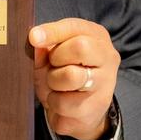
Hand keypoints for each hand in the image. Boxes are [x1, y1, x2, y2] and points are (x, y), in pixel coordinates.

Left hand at [28, 18, 119, 139]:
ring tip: (55, 84)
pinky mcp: (96, 107)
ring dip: (53, 81)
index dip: (52, 31)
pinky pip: (64, 102)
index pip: (75, 27)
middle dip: (57, 57)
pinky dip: (53, 102)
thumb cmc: (63, 73)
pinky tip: (60, 101)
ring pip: (71, 75)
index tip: (33, 37)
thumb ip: (45, 45)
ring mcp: (105, 83)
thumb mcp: (52, 55)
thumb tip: (35, 40)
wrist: (78, 113)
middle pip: (80, 47)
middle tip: (53, 65)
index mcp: (96, 36)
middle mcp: (107, 56)